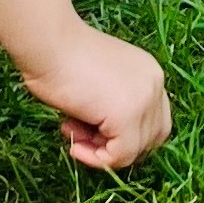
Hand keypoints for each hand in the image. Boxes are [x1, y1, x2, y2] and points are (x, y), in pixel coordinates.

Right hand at [21, 22, 170, 170]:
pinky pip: (120, 156)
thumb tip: (108, 141)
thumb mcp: (99, 82)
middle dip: (115, 145)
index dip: (126, 135)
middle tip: (80, 134)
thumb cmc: (62, 58)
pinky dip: (97, 159)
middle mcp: (155, 84)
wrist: (48, 43)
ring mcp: (144, 100)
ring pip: (135, 150)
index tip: (92, 130)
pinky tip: (75, 145)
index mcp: (150, 73)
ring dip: (101, 151)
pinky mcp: (127, 116)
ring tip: (71, 133)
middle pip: (150, 138)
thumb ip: (113, 106)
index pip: (154, 121)